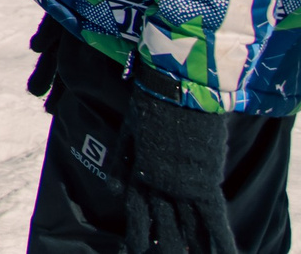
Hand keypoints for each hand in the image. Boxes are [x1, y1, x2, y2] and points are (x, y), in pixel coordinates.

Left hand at [123, 88, 237, 253]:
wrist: (175, 95)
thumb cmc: (150, 107)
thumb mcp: (126, 135)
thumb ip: (120, 164)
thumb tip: (113, 192)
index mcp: (138, 174)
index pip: (136, 211)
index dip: (137, 232)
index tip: (135, 249)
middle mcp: (158, 187)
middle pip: (162, 225)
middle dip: (164, 246)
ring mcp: (182, 188)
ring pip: (187, 227)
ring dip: (191, 247)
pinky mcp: (205, 185)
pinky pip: (214, 218)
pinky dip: (221, 238)